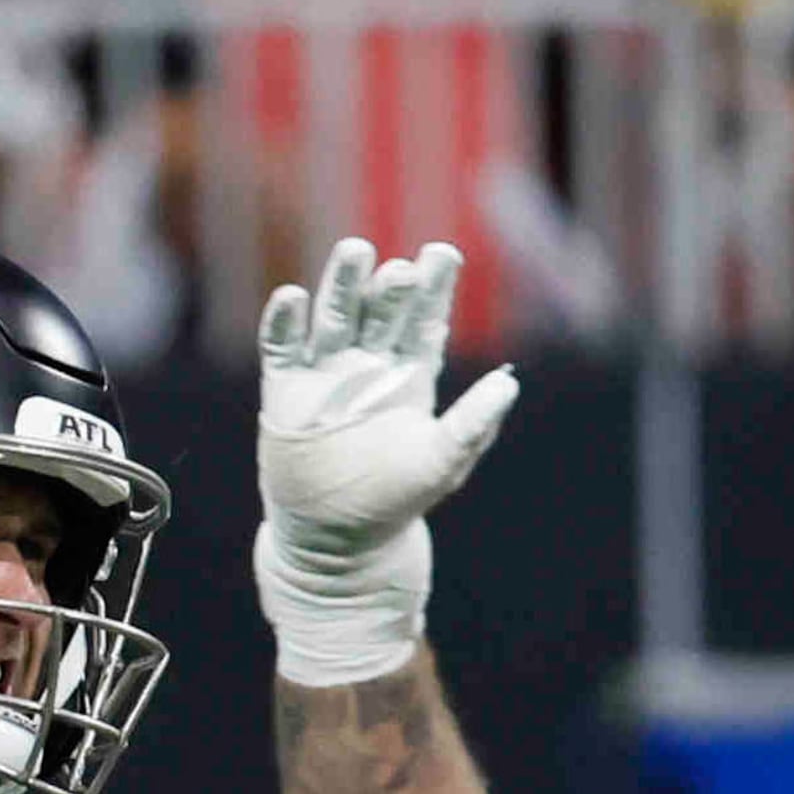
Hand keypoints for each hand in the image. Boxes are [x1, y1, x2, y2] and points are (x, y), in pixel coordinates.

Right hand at [251, 237, 519, 685]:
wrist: (338, 541)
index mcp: (409, 375)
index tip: (444, 254)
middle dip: (389, 285)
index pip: (423, 319)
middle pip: (379, 310)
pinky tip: (293, 297)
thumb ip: (474, 422)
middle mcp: (367, 366)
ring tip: (354, 252)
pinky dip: (284, 322)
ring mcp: (325, 374)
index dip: (433, 287)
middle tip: (400, 267)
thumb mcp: (442, 462)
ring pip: (333, 316)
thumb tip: (511, 382)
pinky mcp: (286, 391)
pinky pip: (281, 347)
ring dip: (341, 286)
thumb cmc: (395, 502)